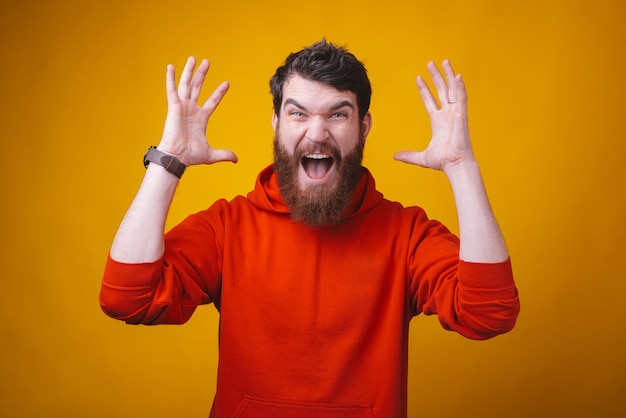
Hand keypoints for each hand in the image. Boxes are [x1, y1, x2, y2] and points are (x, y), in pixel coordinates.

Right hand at [158, 57, 237, 165]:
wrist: (177, 157)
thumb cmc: (190, 156)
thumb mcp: (211, 154)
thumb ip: (224, 154)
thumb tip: (236, 159)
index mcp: (201, 118)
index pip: (213, 101)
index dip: (219, 92)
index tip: (227, 83)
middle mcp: (192, 109)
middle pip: (198, 87)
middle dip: (203, 74)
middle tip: (207, 62)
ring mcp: (182, 107)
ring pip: (187, 85)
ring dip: (190, 71)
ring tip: (194, 59)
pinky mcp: (173, 107)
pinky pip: (172, 90)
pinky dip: (170, 78)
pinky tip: (170, 67)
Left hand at [394, 59, 472, 174]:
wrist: (455, 165)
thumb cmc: (443, 162)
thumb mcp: (421, 157)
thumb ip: (408, 155)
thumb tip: (395, 156)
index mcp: (438, 122)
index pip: (430, 100)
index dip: (424, 89)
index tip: (418, 78)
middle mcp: (448, 115)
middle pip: (442, 91)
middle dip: (436, 77)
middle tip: (430, 63)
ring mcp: (455, 114)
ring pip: (452, 90)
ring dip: (448, 76)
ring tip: (444, 62)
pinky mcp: (462, 116)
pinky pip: (461, 98)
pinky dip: (460, 86)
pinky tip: (457, 76)